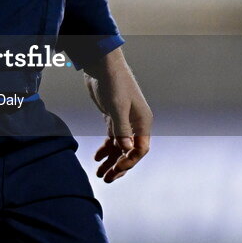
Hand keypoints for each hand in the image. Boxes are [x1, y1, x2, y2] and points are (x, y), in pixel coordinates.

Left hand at [86, 48, 151, 181]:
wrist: (102, 63)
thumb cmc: (114, 82)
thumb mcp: (117, 106)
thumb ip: (122, 129)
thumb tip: (126, 150)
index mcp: (143, 121)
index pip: (140, 149)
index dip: (129, 161)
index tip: (115, 169)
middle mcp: (136, 123)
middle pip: (130, 151)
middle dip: (119, 166)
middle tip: (107, 179)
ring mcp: (124, 120)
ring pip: (120, 146)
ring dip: (111, 160)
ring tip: (100, 174)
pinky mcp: (113, 117)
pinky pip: (112, 138)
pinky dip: (106, 149)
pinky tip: (98, 157)